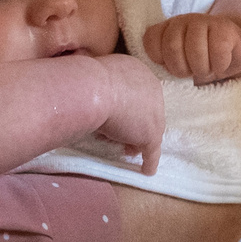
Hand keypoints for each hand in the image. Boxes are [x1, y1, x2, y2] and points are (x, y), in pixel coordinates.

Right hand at [93, 54, 164, 172]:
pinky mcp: (151, 134)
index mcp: (137, 72)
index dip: (128, 108)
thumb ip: (101, 87)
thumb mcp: (95, 78)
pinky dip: (149, 161)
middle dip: (133, 125)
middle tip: (122, 137)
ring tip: (123, 151)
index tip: (119, 118)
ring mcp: (155, 112)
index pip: (137, 94)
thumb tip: (90, 94)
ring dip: (135, 141)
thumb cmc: (85, 79)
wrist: (92, 88)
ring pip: (148, 131)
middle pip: (145, 112)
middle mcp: (152, 88)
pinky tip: (147, 170)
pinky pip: (152, 151)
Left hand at [142, 12, 240, 84]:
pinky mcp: (225, 27)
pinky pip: (217, 52)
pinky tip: (221, 64)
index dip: (162, 61)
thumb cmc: (202, 61)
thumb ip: (163, 64)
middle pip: (172, 48)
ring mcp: (204, 20)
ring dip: (202, 68)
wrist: (235, 52)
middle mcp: (183, 20)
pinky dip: (219, 65)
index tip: (174, 66)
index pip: (151, 41)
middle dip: (182, 68)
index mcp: (167, 28)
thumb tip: (154, 75)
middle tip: (193, 71)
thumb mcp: (179, 63)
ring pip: (195, 50)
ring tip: (208, 68)